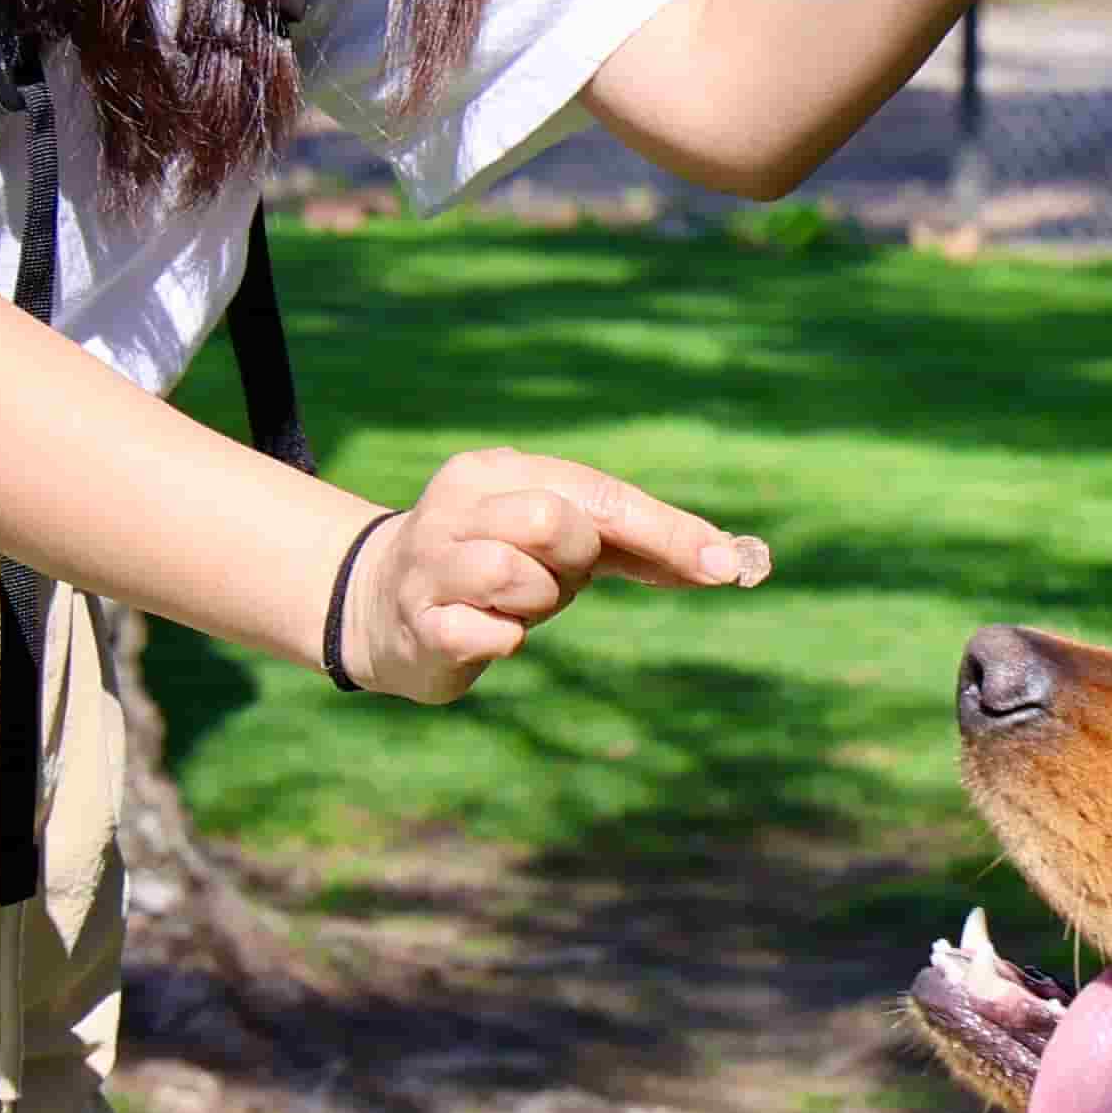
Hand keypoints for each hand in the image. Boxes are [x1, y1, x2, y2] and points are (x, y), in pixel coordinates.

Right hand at [340, 447, 767, 704]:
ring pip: (514, 575)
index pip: (599, 492)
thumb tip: (730, 558)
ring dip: (536, 604)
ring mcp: (431, 563)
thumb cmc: (498, 566)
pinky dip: (502, 641)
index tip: (727, 564)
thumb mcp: (562, 542)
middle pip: (553, 520)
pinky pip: (486, 636)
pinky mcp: (419, 624)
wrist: (381, 608)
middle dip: (573, 560)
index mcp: (498, 471)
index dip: (667, 530)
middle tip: (553, 576)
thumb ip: (636, 542)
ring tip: (512, 605)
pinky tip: (483, 632)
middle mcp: (458, 505)